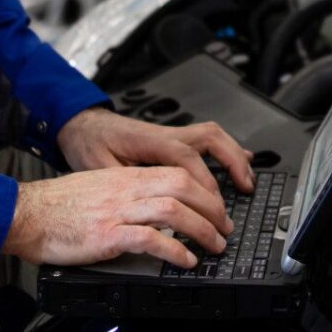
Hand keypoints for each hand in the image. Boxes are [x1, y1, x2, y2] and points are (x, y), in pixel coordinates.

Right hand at [0, 167, 232, 268]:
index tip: (217, 208)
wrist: (25, 214)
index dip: (205, 191)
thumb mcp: (98, 189)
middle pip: (183, 187)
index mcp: (125, 177)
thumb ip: (126, 194)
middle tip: (224, 228)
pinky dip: (174, 251)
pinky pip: (150, 239)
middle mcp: (125, 189)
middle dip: (213, 208)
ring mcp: (117, 211)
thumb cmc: (56, 206)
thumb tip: (154, 210)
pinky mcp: (107, 235)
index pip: (177, 174)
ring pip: (174, 210)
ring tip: (213, 246)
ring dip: (202, 230)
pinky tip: (184, 261)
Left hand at [56, 106, 255, 198]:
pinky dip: (227, 152)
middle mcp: (165, 134)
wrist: (82, 126)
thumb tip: (141, 206)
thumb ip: (121, 184)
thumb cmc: (88, 145)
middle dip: (232, 163)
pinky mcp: (173, 140)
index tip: (214, 203)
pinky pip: (207, 141)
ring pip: (213, 136)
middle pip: (209, 139)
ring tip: (248, 180)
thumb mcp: (97, 168)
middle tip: (244, 189)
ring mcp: (172, 134)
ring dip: (234, 156)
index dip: (203, 179)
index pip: (184, 156)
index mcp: (148, 141)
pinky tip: (241, 162)